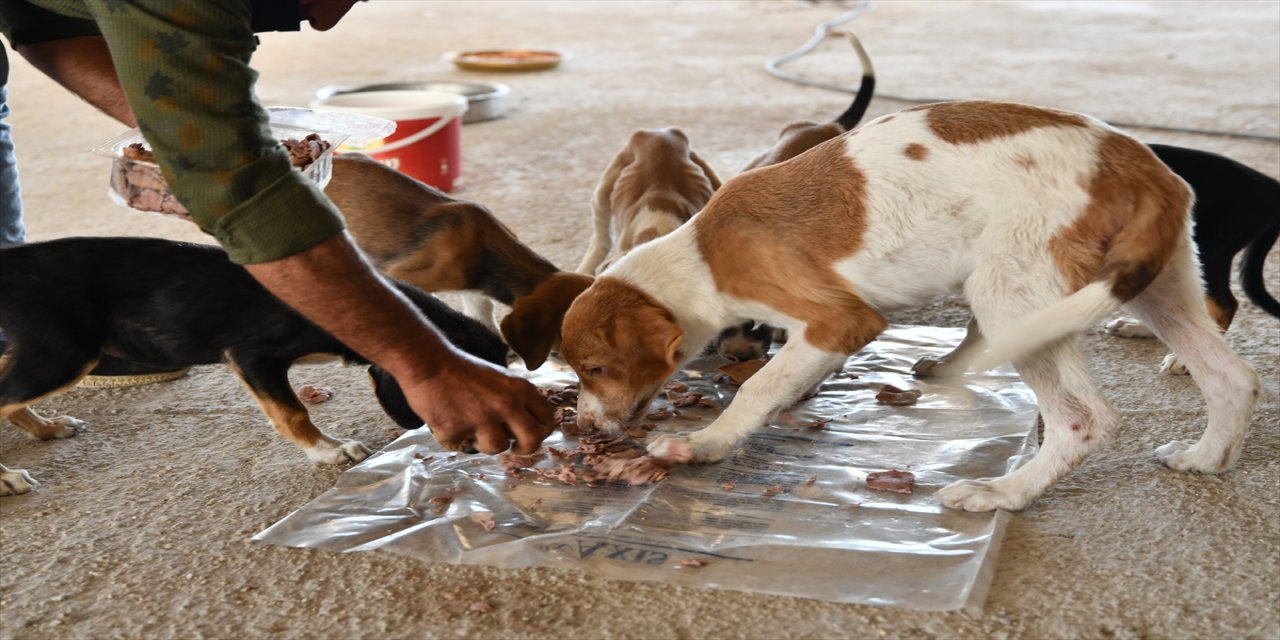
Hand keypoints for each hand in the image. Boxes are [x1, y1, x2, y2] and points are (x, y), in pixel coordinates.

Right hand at [402, 354, 555, 454]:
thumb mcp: (500, 379)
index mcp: (520, 389)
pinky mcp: (459, 431)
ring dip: (487, 442)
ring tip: (473, 425)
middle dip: (526, 449)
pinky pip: (465, 445)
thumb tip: (528, 426)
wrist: (428, 364)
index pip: (548, 419)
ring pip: (499, 447)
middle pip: (533, 441)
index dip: (542, 431)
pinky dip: (458, 436)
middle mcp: (507, 405)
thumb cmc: (463, 371)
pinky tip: (450, 418)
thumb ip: (516, 400)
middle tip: (515, 448)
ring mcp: (482, 419)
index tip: (530, 435)